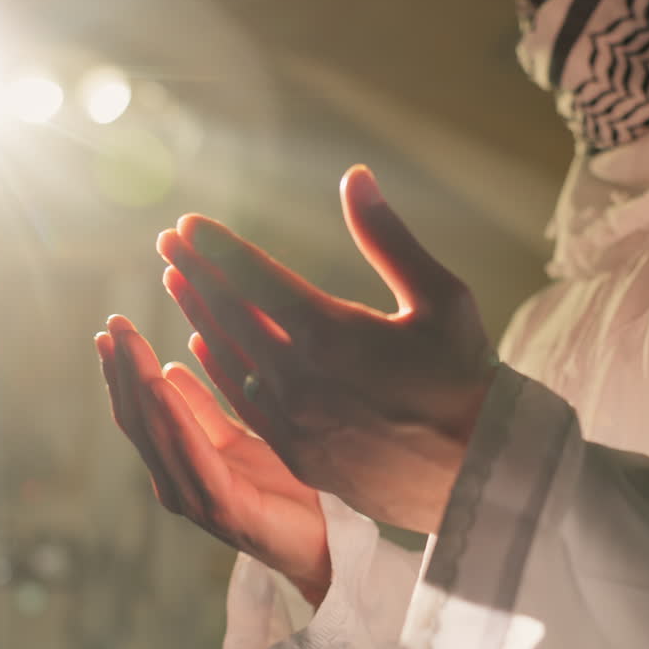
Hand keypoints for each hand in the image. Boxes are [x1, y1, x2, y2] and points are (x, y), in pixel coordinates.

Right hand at [95, 316, 330, 605]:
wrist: (326, 541)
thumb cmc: (286, 491)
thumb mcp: (242, 437)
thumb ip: (204, 411)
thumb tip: (169, 369)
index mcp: (182, 464)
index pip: (144, 412)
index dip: (124, 371)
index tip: (112, 330)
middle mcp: (179, 482)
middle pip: (142, 419)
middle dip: (124, 370)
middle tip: (113, 324)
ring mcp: (197, 498)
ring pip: (158, 432)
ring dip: (139, 385)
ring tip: (128, 346)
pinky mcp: (224, 508)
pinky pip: (193, 455)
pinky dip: (174, 418)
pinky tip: (161, 385)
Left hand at [156, 165, 496, 533]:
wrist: (481, 471)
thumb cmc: (467, 376)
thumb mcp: (441, 296)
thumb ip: (388, 237)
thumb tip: (355, 177)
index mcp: (333, 332)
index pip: (255, 279)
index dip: (218, 248)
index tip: (189, 226)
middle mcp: (301, 376)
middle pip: (231, 315)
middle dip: (196, 274)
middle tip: (168, 245)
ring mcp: (294, 420)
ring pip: (229, 359)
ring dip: (199, 317)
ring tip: (176, 284)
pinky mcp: (297, 454)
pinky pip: (244, 403)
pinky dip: (219, 370)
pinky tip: (203, 347)